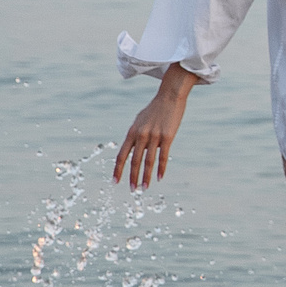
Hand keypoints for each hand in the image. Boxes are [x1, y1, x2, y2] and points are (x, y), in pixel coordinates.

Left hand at [115, 69, 195, 189]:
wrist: (170, 96)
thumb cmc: (155, 109)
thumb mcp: (140, 120)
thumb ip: (136, 134)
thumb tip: (134, 147)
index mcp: (132, 132)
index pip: (122, 155)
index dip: (118, 169)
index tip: (115, 182)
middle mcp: (141, 135)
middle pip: (134, 161)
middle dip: (132, 177)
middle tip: (132, 190)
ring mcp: (154, 136)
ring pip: (148, 161)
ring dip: (146, 177)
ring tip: (144, 188)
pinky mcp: (167, 137)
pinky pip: (163, 156)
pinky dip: (160, 168)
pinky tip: (159, 178)